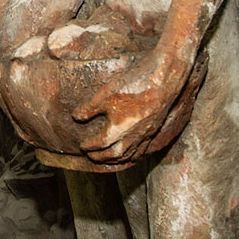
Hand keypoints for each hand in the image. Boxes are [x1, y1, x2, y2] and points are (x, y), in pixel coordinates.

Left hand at [72, 51, 188, 163]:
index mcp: (117, 130)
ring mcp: (145, 134)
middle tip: (91, 156)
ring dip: (116, 159)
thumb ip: (89, 108)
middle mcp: (132, 136)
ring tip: (108, 159)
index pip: (100, 144)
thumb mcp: (105, 93)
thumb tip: (76, 117)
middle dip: (100, 157)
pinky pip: (143, 149)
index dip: (89, 146)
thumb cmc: (133, 84)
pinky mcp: (155, 129)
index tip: (82, 146)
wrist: (162, 79)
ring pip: (130, 155)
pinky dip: (134, 155)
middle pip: (114, 154)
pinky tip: (131, 153)